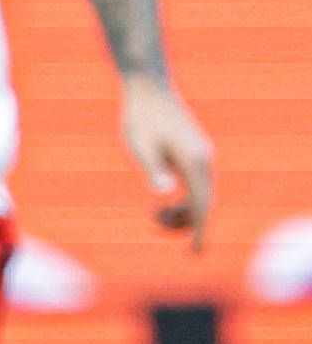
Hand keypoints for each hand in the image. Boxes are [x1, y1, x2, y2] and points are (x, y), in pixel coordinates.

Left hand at [123, 79, 216, 241]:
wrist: (149, 90)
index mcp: (194, 162)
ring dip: (182, 212)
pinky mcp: (192, 155)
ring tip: (155, 215)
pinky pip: (195, 187)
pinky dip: (183, 201)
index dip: (199, 231)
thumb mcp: (139, 146)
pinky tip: (161, 203)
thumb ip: (152, 171)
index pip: (202, 205)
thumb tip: (163, 195)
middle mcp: (204, 161)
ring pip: (200, 196)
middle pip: (204, 204)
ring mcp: (200, 157)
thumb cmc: (140, 118)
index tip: (196, 253)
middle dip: (186, 223)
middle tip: (156, 224)